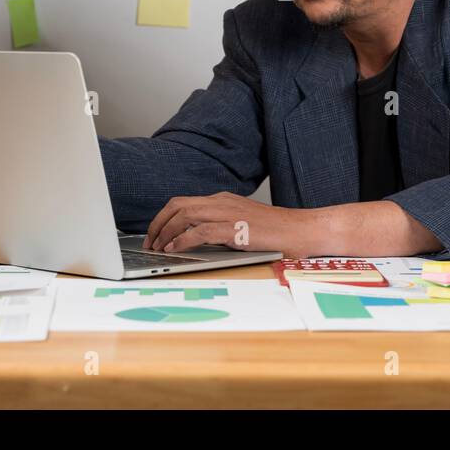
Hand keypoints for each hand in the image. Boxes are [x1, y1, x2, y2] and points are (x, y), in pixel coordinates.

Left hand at [142, 192, 330, 257]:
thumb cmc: (275, 231)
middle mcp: (221, 201)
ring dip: (166, 232)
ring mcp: (227, 213)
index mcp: (222, 199)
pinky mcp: (234, 228)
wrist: (300, 230)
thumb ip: (219, 226)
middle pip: (177, 205)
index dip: (163, 217)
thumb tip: (194, 239)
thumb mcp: (241, 224)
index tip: (154, 233)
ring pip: (184, 214)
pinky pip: (199, 231)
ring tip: (158, 248)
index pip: (183, 202)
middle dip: (157, 223)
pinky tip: (175, 250)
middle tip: (149, 242)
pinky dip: (183, 240)